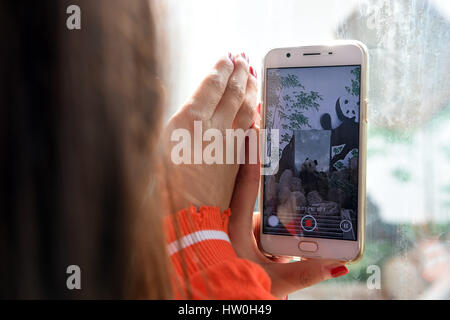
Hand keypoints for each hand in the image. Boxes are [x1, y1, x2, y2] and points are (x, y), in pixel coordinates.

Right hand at [161, 53, 258, 212]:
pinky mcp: (239, 154)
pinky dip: (255, 110)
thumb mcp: (159, 143)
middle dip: (240, 71)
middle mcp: (213, 126)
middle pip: (233, 91)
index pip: (212, 84)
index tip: (228, 56)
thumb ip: (176, 116)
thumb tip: (181, 95)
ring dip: (251, 86)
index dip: (222, 67)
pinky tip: (257, 102)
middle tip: (244, 56)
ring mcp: (230, 140)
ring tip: (252, 71)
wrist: (190, 212)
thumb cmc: (165, 181)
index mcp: (189, 120)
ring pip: (247, 106)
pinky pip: (251, 126)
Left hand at [228, 137, 348, 297]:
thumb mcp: (273, 281)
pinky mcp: (242, 236)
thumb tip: (339, 262)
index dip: (253, 153)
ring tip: (293, 228)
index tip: (256, 125)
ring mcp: (238, 228)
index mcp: (234, 225)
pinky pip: (262, 224)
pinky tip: (284, 246)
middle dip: (277, 181)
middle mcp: (235, 221)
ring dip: (281, 217)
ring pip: (265, 213)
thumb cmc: (235, 287)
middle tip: (291, 164)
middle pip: (261, 193)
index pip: (247, 182)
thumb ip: (306, 273)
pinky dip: (275, 229)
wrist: (216, 299)